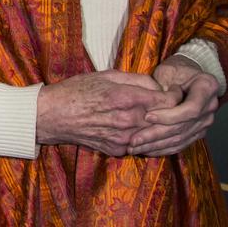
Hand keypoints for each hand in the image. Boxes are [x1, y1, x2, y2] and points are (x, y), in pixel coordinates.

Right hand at [35, 70, 169, 154]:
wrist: (52, 116)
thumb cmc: (76, 91)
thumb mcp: (104, 75)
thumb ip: (135, 79)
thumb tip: (158, 85)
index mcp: (125, 98)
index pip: (166, 101)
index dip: (175, 95)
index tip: (175, 92)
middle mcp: (127, 121)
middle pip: (164, 119)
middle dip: (170, 111)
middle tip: (170, 104)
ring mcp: (123, 139)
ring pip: (154, 134)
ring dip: (157, 125)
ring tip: (152, 114)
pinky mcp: (117, 150)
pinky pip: (138, 143)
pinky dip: (140, 135)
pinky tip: (133, 127)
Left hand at [127, 57, 220, 156]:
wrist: (188, 76)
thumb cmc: (175, 70)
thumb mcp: (168, 71)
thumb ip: (161, 88)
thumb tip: (145, 104)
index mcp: (207, 87)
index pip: (190, 110)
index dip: (169, 116)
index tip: (147, 116)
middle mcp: (210, 107)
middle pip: (183, 127)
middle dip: (156, 135)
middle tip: (134, 140)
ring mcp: (205, 122)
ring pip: (181, 139)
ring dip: (156, 145)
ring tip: (136, 148)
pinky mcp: (197, 132)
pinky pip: (181, 143)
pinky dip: (163, 148)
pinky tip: (147, 150)